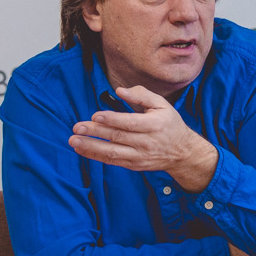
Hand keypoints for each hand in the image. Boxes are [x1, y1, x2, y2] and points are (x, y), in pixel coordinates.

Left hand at [69, 86, 218, 191]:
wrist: (181, 152)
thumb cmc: (169, 123)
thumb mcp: (161, 105)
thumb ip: (141, 95)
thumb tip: (119, 91)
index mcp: (155, 125)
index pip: (130, 123)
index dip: (112, 120)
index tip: (95, 116)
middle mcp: (147, 142)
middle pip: (118, 137)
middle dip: (95, 132)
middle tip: (77, 127)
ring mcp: (140, 156)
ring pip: (113, 152)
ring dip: (91, 147)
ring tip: (74, 140)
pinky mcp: (134, 165)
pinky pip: (112, 161)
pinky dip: (95, 156)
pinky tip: (81, 149)